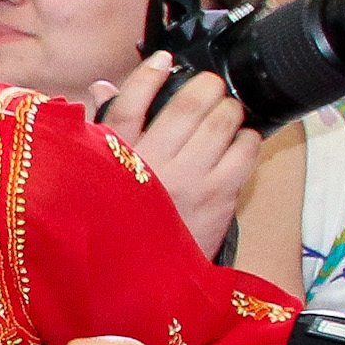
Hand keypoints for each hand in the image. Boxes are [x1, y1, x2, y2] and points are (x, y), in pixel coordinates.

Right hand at [93, 53, 260, 261]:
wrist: (137, 284)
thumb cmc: (117, 224)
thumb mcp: (97, 177)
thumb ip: (102, 131)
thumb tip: (103, 86)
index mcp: (113, 159)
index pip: (129, 102)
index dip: (150, 74)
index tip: (164, 60)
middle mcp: (150, 165)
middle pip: (190, 105)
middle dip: (208, 89)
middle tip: (211, 91)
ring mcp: (188, 180)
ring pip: (223, 121)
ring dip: (230, 110)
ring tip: (227, 114)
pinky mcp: (218, 197)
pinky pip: (244, 150)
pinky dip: (248, 139)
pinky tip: (240, 143)